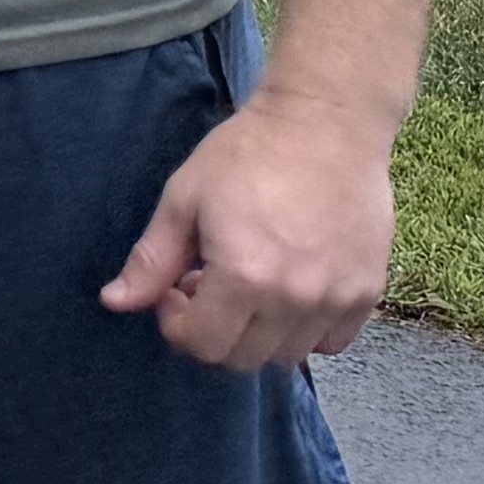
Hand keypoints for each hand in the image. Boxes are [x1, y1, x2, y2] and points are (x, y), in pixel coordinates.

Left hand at [100, 84, 397, 370]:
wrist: (325, 124)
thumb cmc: (247, 153)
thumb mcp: (184, 199)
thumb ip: (152, 260)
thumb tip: (114, 303)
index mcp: (244, 277)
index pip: (201, 345)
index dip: (176, 323)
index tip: (175, 289)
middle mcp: (295, 300)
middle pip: (242, 359)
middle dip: (212, 331)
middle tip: (207, 284)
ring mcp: (337, 300)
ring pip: (286, 355)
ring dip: (257, 332)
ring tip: (248, 282)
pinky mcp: (368, 293)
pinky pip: (331, 342)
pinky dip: (304, 330)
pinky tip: (288, 289)